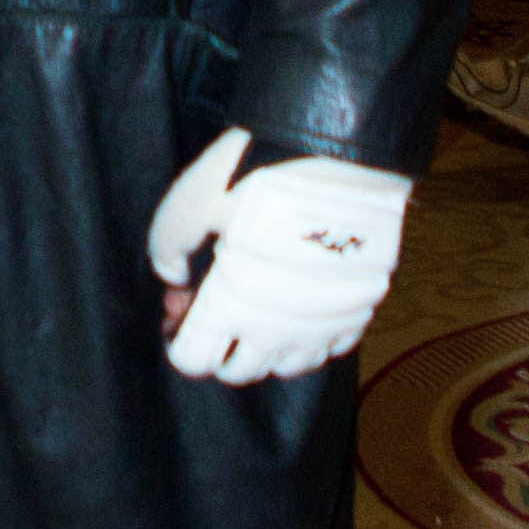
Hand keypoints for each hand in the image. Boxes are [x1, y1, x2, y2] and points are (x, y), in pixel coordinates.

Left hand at [147, 128, 409, 382]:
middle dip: (220, 347)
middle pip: (240, 372)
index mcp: (228, 310)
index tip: (182, 316)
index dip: (180, 341)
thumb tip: (173, 278)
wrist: (337, 155)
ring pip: (288, 367)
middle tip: (219, 308)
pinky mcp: (362, 310)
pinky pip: (334, 348)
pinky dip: (314, 338)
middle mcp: (276, 332)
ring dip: (267, 347)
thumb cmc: (253, 175)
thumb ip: (166, 247)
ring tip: (262, 307)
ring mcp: (323, 325)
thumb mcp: (186, 202)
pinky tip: (304, 305)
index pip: (194, 362)